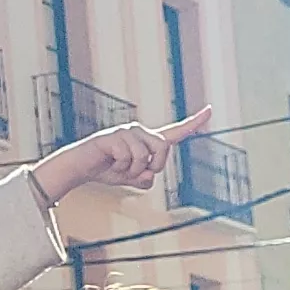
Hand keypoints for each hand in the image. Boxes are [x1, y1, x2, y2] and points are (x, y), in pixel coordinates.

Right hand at [31, 106, 209, 206]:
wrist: (80, 167)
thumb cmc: (107, 170)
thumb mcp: (132, 179)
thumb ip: (146, 177)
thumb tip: (150, 174)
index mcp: (148, 140)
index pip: (175, 133)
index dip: (194, 123)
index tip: (210, 110)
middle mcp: (140, 131)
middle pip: (163, 149)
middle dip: (151, 166)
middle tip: (131, 171)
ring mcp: (126, 131)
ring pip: (144, 157)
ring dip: (131, 170)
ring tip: (116, 166)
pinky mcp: (113, 136)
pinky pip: (128, 158)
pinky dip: (119, 168)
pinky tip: (108, 162)